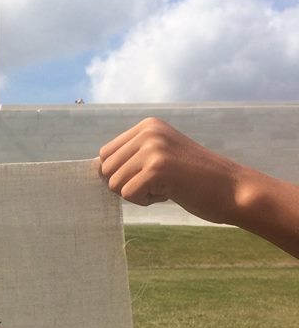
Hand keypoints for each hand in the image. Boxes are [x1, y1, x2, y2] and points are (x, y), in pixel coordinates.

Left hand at [98, 118, 243, 225]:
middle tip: (160, 183)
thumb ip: (131, 159)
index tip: (150, 175)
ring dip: (138, 194)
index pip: (106, 153)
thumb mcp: (160, 157)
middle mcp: (148, 132)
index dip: (122, 173)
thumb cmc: (194, 178)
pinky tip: (170, 192)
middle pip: (106, 170)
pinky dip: (146, 201)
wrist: (231, 188)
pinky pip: (128, 195)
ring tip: (167, 186)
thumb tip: (96, 168)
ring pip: (115, 184)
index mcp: (147, 126)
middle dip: (128, 185)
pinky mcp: (157, 168)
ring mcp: (152, 148)